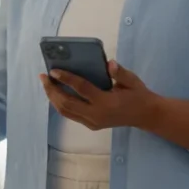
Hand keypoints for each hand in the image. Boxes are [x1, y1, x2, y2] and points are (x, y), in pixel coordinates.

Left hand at [40, 60, 159, 130]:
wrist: (145, 115)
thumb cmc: (138, 95)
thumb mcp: (132, 81)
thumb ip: (120, 73)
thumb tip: (108, 63)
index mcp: (106, 102)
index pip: (82, 89)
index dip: (67, 79)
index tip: (53, 71)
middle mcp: (96, 115)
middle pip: (67, 103)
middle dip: (52, 90)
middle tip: (43, 77)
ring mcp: (92, 122)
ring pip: (66, 111)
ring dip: (53, 98)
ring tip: (46, 84)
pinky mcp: (91, 125)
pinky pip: (70, 115)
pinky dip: (60, 104)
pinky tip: (56, 93)